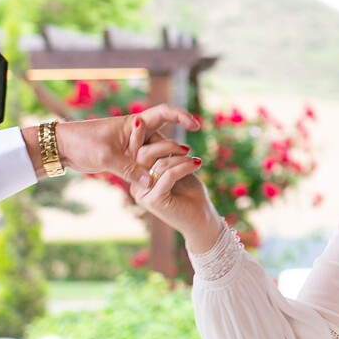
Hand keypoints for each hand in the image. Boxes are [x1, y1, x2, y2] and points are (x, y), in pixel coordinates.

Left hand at [52, 105, 201, 177]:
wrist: (63, 147)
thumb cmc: (83, 143)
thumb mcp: (107, 158)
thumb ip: (130, 170)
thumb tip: (151, 185)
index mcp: (134, 123)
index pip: (164, 113)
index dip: (182, 116)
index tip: (196, 126)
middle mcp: (137, 133)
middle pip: (165, 138)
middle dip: (177, 150)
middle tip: (191, 163)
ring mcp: (132, 146)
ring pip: (156, 154)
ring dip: (166, 163)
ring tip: (178, 175)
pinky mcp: (126, 158)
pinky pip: (146, 164)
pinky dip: (154, 171)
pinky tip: (161, 182)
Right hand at [126, 119, 226, 248]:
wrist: (202, 219)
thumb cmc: (190, 192)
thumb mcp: (176, 167)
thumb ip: (164, 154)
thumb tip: (153, 131)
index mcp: (138, 176)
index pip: (137, 151)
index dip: (138, 135)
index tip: (141, 119)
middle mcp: (136, 185)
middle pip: (143, 155)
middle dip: (165, 145)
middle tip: (185, 147)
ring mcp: (143, 194)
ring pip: (158, 164)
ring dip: (180, 158)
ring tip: (195, 160)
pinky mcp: (154, 201)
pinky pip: (168, 175)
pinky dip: (184, 167)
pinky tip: (197, 164)